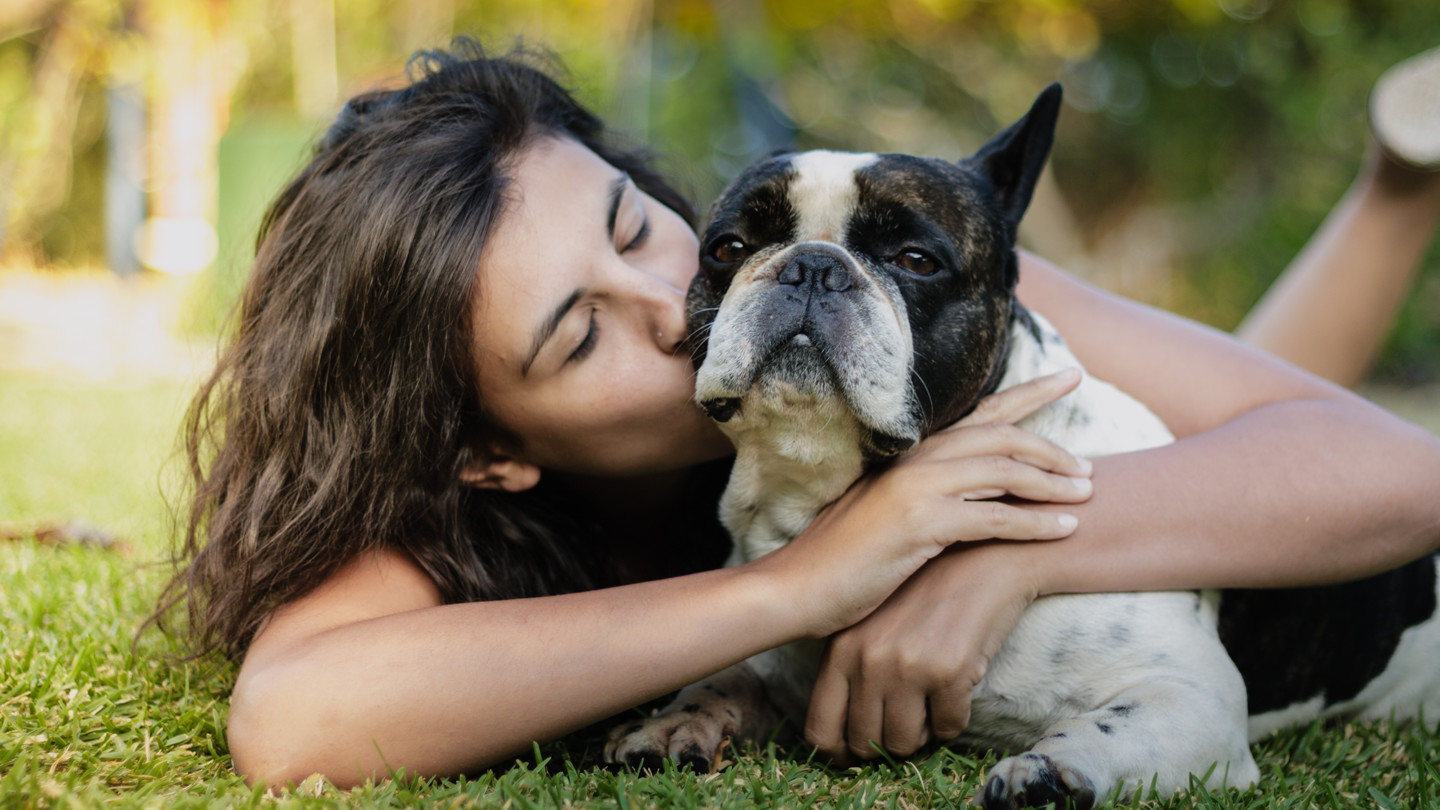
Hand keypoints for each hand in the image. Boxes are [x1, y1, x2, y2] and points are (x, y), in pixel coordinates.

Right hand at [766, 369, 1092, 639]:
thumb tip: (976, 497)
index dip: (1029, 392)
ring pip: (1005, 471)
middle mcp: (917, 461)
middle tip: (1088, 466)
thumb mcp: (888, 516)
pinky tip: (1065, 530)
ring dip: (1054, 483)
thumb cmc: (840, 560)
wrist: (795, 588)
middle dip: (1052, 445)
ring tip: (1088, 495)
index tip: (1070, 374)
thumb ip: (929, 498)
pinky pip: (996, 518)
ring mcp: (917, 489)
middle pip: (1002, 435)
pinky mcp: (921, 524)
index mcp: (910, 455)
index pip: (980, 414)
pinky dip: (1036, 523)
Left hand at [804, 544, 1035, 761]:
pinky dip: (955, 717)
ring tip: (930, 701)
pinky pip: (949, 727)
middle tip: (907, 718)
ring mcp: (907, 666)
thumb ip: (852, 668)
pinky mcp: (948, 670)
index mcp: (841, 649)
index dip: (838, 753)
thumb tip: (841, 740)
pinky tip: (957, 687)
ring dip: (923, 732)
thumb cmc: (926, 593)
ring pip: (906, 742)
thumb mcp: (872, 622)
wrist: (985, 558)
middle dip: (888, 740)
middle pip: (866, 743)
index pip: (821, 729)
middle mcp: (868, 660)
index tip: (855, 755)